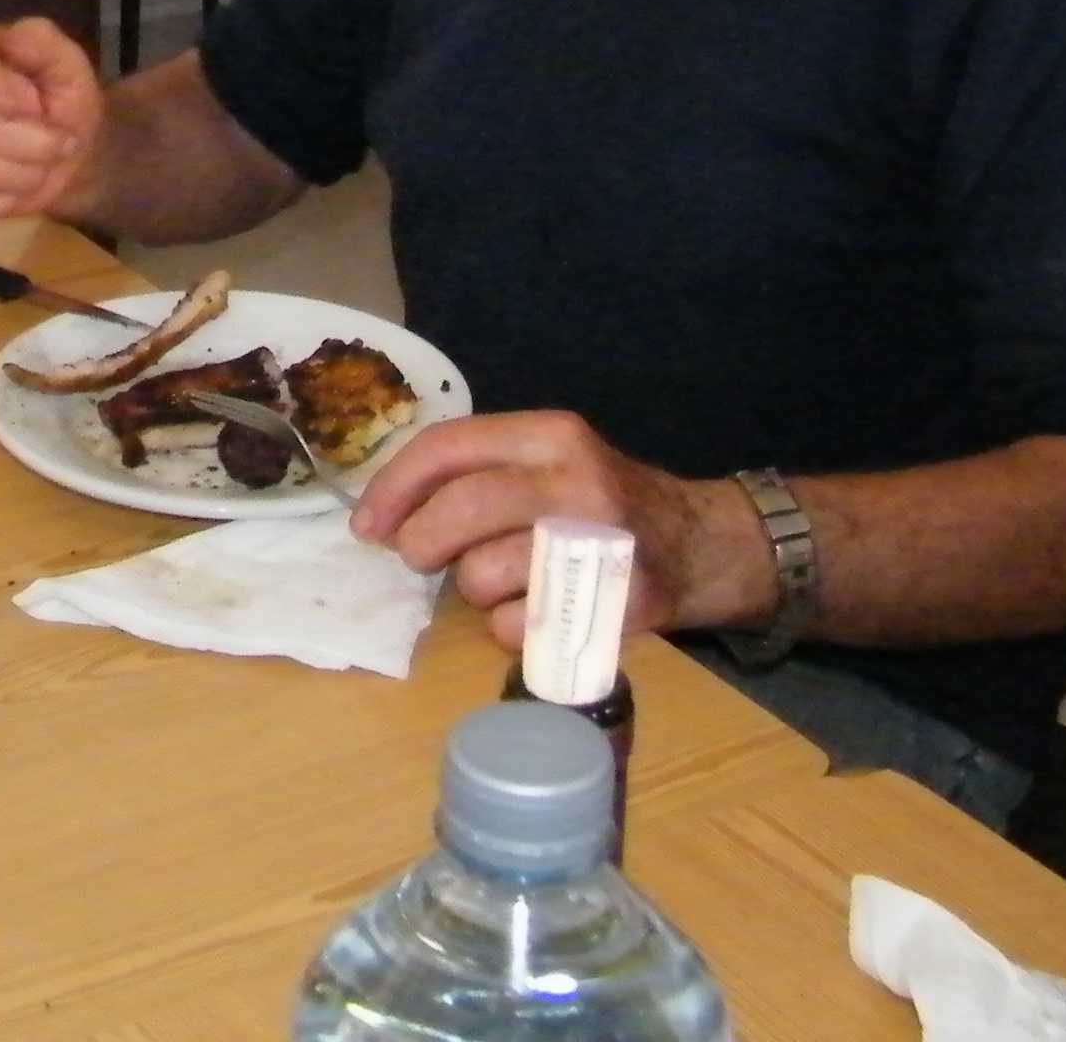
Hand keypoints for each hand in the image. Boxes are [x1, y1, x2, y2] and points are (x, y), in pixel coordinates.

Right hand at [0, 17, 104, 221]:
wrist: (63, 148)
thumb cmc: (61, 100)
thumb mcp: (66, 65)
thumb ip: (42, 44)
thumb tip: (12, 39)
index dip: (6, 97)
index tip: (41, 106)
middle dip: (32, 145)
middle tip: (61, 144)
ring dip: (23, 176)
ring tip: (43, 166)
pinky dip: (0, 203)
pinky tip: (15, 187)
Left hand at [350, 410, 740, 640]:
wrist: (699, 546)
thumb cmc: (599, 505)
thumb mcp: (548, 463)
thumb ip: (478, 474)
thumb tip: (387, 516)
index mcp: (549, 435)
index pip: (449, 446)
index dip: (394, 486)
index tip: (367, 524)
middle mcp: (575, 480)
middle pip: (462, 507)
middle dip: (420, 541)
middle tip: (417, 559)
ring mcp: (599, 542)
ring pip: (484, 574)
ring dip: (474, 590)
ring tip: (500, 582)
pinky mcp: (615, 602)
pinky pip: (518, 627)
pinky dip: (510, 630)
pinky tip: (534, 613)